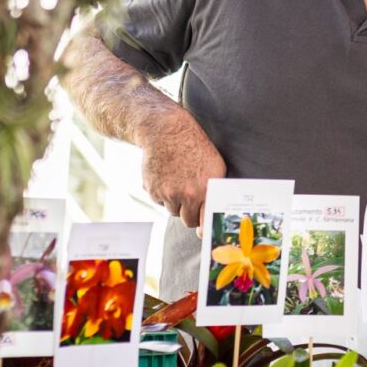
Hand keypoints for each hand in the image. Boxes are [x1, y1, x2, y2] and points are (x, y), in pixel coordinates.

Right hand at [137, 110, 224, 229]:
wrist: (166, 132)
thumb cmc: (195, 148)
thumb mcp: (215, 167)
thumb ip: (214, 191)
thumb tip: (214, 211)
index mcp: (202, 190)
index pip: (204, 221)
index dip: (205, 229)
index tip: (205, 234)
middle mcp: (184, 195)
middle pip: (188, 220)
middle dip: (191, 214)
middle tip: (193, 202)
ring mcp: (166, 193)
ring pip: (173, 211)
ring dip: (177, 203)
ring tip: (180, 183)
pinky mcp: (151, 190)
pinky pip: (160, 202)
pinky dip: (163, 195)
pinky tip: (168, 178)